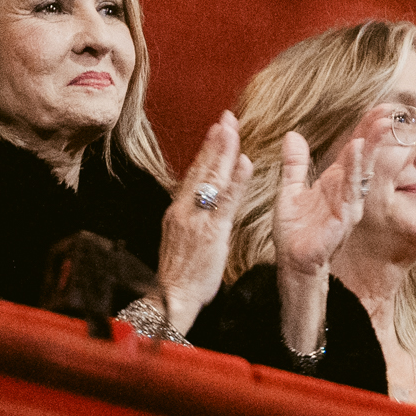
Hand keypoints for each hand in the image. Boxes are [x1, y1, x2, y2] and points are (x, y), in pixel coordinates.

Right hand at [153, 111, 250, 333]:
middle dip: (215, 142)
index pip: (194, 174)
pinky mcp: (209, 233)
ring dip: (223, 152)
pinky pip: (224, 202)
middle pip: (201, 170)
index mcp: (178, 211)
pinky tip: (244, 163)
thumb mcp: (184, 239)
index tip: (216, 129)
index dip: (206, 151)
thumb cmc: (181, 273)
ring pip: (211, 180)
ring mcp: (195, 220)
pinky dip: (235, 181)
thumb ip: (193, 217)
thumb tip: (203, 200)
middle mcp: (184, 210)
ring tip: (233, 129)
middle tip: (226, 117)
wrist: (171, 298)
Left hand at [274, 116, 390, 284]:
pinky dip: (353, 167)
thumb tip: (292, 135)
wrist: (292, 261)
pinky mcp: (344, 216)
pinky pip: (350, 188)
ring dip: (370, 146)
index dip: (365, 129)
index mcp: (335, 181)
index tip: (380, 108)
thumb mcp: (289, 190)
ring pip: (361, 169)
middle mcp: (346, 190)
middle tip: (389, 111)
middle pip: (364, 156)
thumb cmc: (294, 231)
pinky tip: (357, 149)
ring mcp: (348, 203)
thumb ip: (294, 164)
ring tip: (379, 124)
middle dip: (376, 134)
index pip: (354, 150)